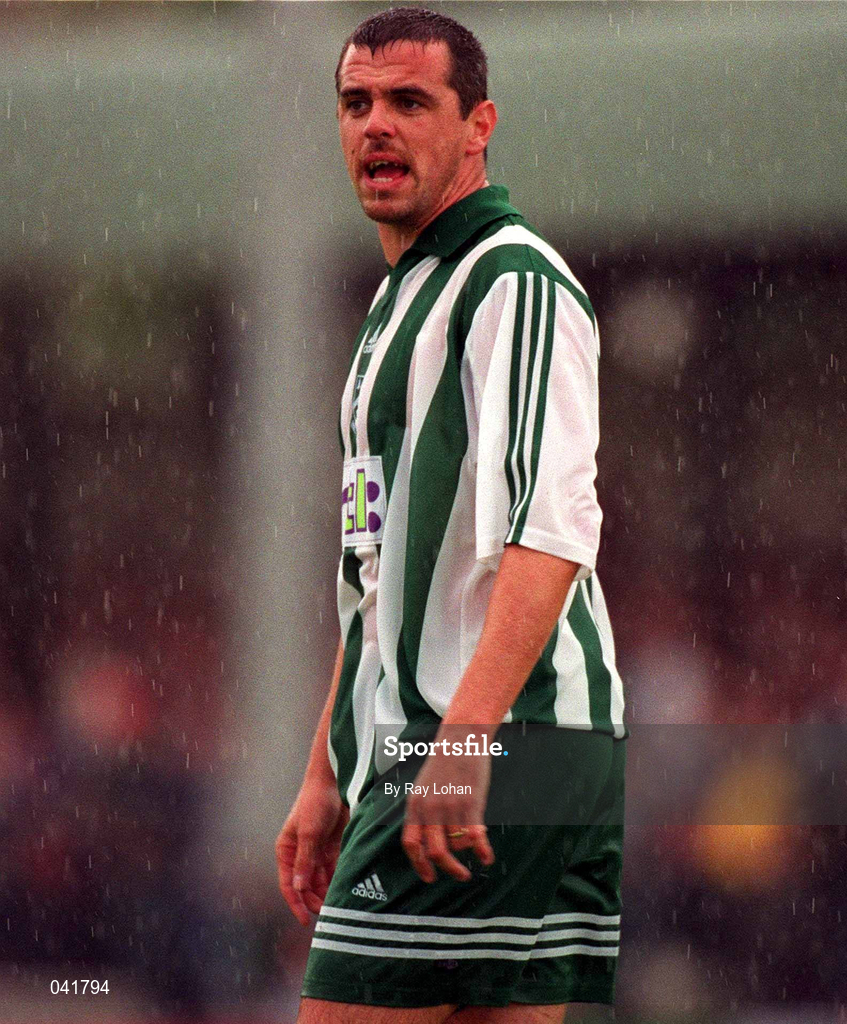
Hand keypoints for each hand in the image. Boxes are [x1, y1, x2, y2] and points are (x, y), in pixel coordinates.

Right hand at [275, 778, 348, 925]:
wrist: (334, 782)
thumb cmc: (314, 803)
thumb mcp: (309, 833)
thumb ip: (304, 862)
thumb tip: (299, 888)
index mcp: (286, 851)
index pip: (288, 884)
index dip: (296, 903)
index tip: (306, 920)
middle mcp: (299, 854)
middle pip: (305, 886)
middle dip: (314, 900)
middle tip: (329, 913)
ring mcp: (315, 852)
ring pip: (320, 881)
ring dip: (327, 893)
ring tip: (338, 905)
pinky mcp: (331, 848)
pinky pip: (333, 870)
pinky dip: (337, 880)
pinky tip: (345, 889)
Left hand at [401, 735, 494, 882]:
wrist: (461, 737)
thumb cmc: (445, 762)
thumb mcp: (425, 787)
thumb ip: (424, 812)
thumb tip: (428, 841)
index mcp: (415, 805)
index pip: (411, 844)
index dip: (419, 864)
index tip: (430, 876)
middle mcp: (430, 808)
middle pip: (435, 852)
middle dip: (448, 869)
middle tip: (459, 875)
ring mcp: (450, 806)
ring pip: (456, 846)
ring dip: (465, 855)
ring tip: (474, 858)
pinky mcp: (470, 802)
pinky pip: (475, 836)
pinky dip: (482, 851)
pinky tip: (487, 857)